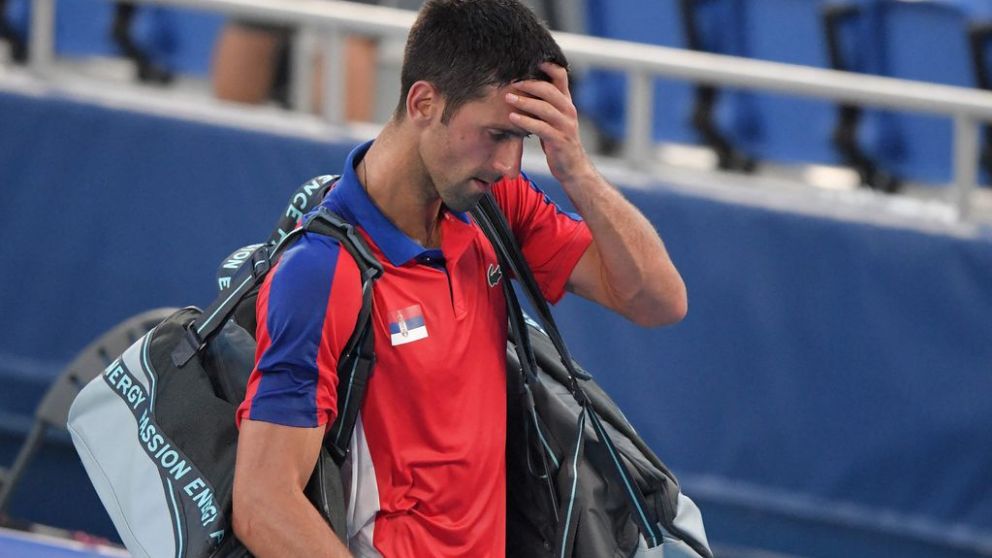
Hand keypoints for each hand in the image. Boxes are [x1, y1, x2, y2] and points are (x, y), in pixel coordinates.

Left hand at [506, 62, 594, 183]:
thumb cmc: (558, 141)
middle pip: (550, 90)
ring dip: (524, 101)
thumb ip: (544, 103)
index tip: (529, 59)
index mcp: (566, 102)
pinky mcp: (559, 140)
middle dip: (530, 84)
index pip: (561, 76)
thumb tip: (523, 86)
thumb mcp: (553, 119)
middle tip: (512, 81)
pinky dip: (525, 121)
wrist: (572, 167)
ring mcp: (565, 125)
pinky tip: (512, 118)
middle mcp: (568, 110)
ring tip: (508, 98)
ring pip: (545, 108)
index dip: (547, 65)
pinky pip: (541, 127)